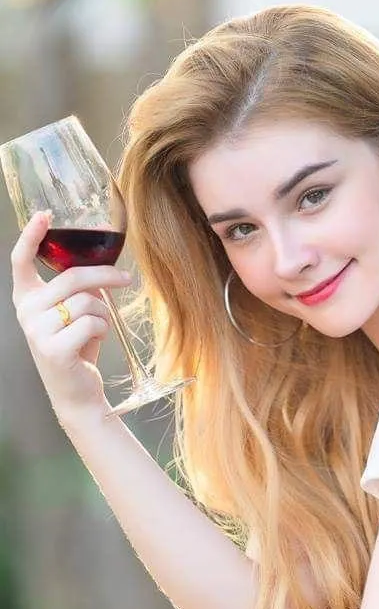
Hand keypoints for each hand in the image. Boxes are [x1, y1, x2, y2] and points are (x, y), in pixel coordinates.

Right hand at [10, 211, 130, 425]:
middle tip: (127, 280)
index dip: (31, 236)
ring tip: (100, 328)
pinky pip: (92, 323)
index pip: (21, 260)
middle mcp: (25, 312)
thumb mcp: (77, 313)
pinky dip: (103, 330)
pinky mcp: (53, 349)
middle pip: (72, 277)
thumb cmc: (79, 348)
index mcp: (27, 298)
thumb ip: (81, 289)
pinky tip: (95, 342)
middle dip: (106, 275)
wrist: (76, 392)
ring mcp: (36, 331)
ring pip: (87, 302)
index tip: (44, 215)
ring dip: (104, 314)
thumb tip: (104, 266)